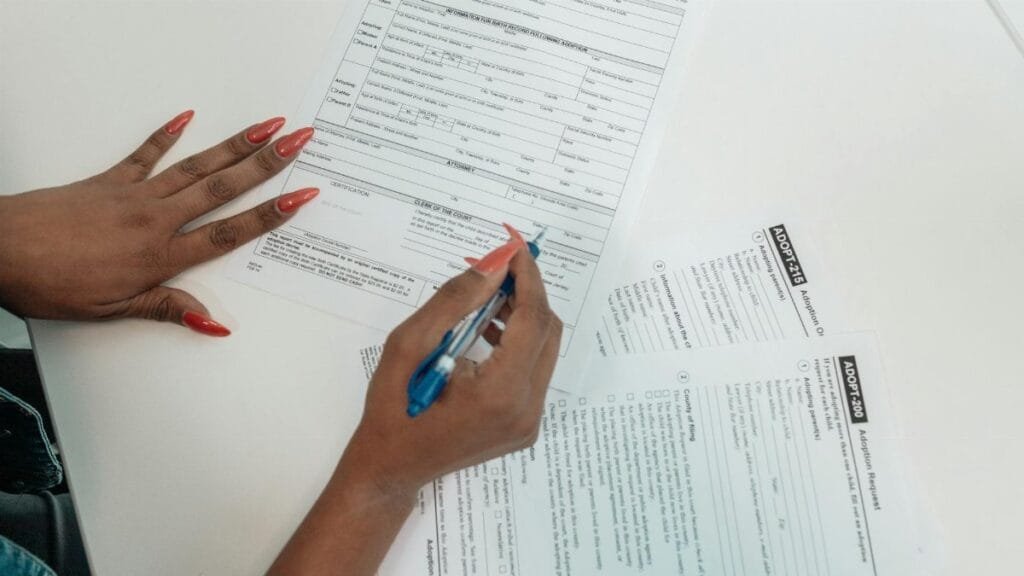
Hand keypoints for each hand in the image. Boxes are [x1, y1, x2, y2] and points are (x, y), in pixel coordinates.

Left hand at [0, 110, 318, 335]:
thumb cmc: (52, 284)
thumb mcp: (112, 311)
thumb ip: (165, 308)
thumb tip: (212, 322)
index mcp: (160, 255)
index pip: (229, 232)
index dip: (270, 214)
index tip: (301, 195)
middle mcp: (155, 218)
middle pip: (223, 188)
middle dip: (267, 163)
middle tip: (300, 140)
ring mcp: (134, 194)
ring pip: (196, 166)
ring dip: (234, 145)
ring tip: (266, 126)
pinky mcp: (109, 180)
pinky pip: (145, 154)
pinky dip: (167, 134)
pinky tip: (187, 117)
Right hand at [350, 232, 561, 492]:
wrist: (391, 470)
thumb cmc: (391, 410)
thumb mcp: (408, 346)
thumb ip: (454, 301)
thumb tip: (493, 265)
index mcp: (499, 393)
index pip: (532, 320)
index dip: (527, 277)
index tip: (513, 247)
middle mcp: (525, 410)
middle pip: (546, 332)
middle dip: (527, 293)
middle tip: (497, 269)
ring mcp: (529, 422)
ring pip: (545, 351)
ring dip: (523, 317)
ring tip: (488, 298)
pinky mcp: (526, 426)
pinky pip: (534, 371)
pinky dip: (519, 343)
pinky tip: (489, 331)